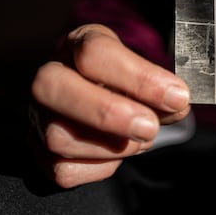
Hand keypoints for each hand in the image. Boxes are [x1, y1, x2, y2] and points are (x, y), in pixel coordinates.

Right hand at [30, 24, 190, 187]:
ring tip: (140, 139)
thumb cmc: (120, 84)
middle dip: (109, 112)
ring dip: (110, 145)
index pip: (95, 53)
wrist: (93, 103)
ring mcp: (38, 116)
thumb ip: (160, 89)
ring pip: (59, 136)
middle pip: (54, 87)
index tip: (176, 96)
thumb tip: (177, 104)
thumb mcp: (142, 74)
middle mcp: (49, 77)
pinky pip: (65, 169)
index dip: (139, 77)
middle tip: (150, 126)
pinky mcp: (39, 152)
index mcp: (77, 46)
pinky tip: (116, 153)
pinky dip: (100, 167)